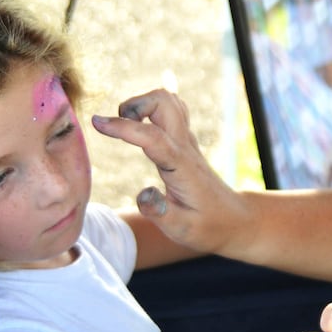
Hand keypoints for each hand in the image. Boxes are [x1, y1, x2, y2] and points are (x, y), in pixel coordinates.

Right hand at [91, 89, 250, 254]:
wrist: (235, 219)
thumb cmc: (207, 226)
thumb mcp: (182, 230)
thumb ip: (160, 212)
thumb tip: (143, 193)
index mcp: (181, 168)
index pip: (152, 137)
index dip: (124, 127)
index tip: (96, 122)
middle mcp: (185, 147)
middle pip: (164, 102)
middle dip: (134, 105)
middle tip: (117, 127)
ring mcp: (188, 141)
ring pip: (168, 101)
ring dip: (142, 105)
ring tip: (127, 128)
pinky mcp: (186, 141)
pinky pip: (171, 110)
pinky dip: (150, 110)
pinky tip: (140, 130)